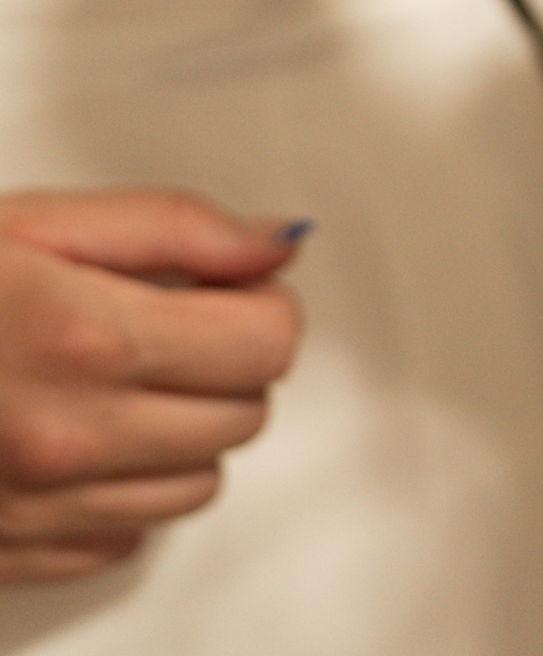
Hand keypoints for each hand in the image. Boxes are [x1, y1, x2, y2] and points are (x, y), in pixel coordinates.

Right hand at [0, 191, 307, 583]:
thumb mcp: (38, 222)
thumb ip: (177, 227)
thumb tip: (279, 243)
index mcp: (87, 337)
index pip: (266, 343)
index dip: (258, 305)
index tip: (226, 291)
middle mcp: (70, 436)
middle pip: (243, 414)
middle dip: (226, 363)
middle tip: (170, 327)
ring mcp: (36, 510)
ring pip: (196, 485)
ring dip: (182, 431)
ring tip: (118, 382)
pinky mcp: (6, 557)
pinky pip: (122, 538)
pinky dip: (121, 490)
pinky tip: (74, 437)